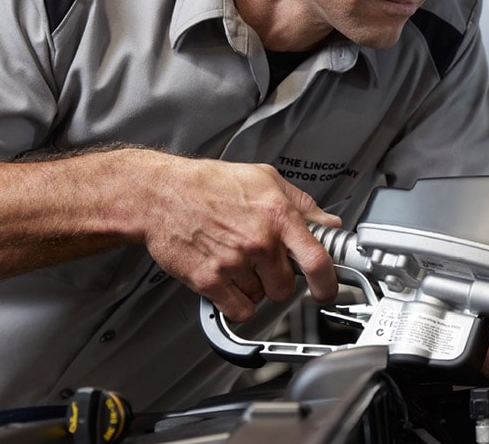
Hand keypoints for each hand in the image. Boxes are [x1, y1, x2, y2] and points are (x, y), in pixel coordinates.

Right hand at [140, 156, 339, 321]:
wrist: (161, 194)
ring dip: (252, 288)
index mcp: (278, 215)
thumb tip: (327, 224)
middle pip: (286, 287)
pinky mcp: (209, 280)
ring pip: (260, 298)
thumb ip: (301, 204)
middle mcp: (259, 241)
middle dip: (278, 281)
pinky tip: (228, 283)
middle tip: (263, 265)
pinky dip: (235, 304)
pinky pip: (238, 310)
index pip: (317, 260)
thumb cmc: (209, 184)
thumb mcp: (264, 179)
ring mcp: (234, 263)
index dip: (327, 284)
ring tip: (236, 262)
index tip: (326, 291)